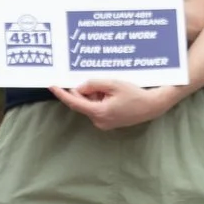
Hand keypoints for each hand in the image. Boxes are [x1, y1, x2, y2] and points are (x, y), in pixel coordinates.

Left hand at [50, 81, 176, 130]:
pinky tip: (111, 93)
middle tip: (96, 80)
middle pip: (83, 103)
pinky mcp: (109, 122)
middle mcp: (99, 121)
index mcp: (98, 112)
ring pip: (90, 105)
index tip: (51, 85)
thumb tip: (79, 87)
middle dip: (85, 91)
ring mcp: (104, 123)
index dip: (62, 94)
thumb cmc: (135, 94)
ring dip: (94, 95)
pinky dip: (99, 99)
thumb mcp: (113, 84)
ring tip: (110, 87)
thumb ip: (94, 85)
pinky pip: (97, 108)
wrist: (152, 106)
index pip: (74, 102)